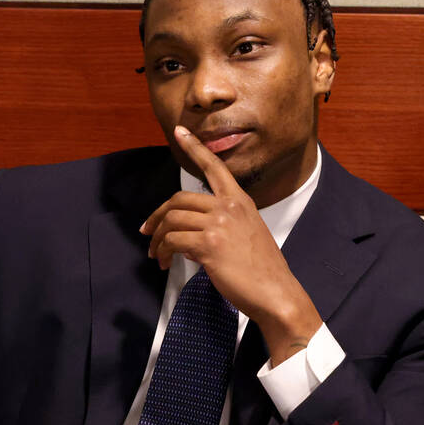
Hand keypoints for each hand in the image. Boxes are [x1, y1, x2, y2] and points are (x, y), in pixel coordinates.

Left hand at [140, 125, 322, 364]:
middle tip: (147, 232)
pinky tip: (165, 263)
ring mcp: (219, 224)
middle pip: (178, 199)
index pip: (215, 167)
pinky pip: (173, 241)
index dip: (195, 148)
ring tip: (156, 255)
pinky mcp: (209, 244)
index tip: (180, 132)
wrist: (276, 293)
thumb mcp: (246, 234)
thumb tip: (189, 236)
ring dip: (157, 239)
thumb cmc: (262, 269)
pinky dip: (163, 252)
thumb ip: (222, 224)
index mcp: (240, 201)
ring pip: (171, 221)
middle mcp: (229, 207)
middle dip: (157, 216)